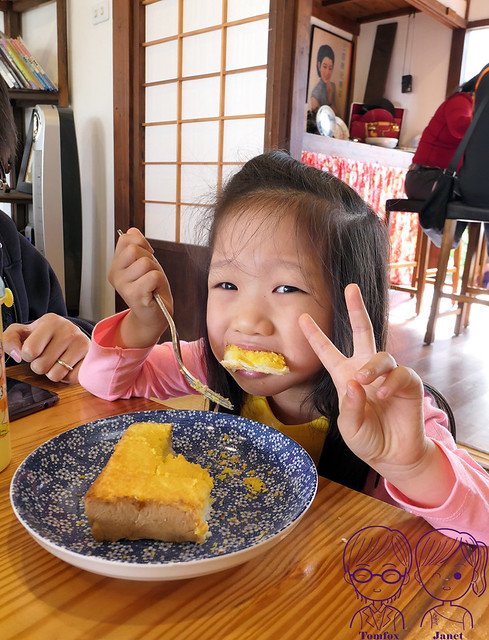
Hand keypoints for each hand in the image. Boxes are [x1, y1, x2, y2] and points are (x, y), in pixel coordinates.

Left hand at [4, 314, 89, 382]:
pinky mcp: (90, 358)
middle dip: (39, 366)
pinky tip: (68, 365)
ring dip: (52, 372)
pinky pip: (71, 379)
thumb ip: (9, 340)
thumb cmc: (43, 336)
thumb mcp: (22, 333)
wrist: (71, 335)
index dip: (27, 356)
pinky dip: (66, 377)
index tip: (34, 349)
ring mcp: (82, 344)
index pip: (29, 351)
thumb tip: (16, 355)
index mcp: (51, 321)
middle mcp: (69, 330)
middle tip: (46, 356)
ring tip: (57, 361)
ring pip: (55, 375)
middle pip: (41, 366)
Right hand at [110, 228, 172, 346]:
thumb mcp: (145, 262)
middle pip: (135, 249)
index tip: (147, 256)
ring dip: (156, 272)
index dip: (142, 243)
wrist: (155, 315)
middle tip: (151, 274)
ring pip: (145, 262)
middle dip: (150, 259)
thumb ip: (137, 245)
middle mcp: (115, 274)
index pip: (126, 238)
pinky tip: (154, 292)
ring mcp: (122, 285)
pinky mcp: (133, 295)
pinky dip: (159, 282)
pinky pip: (153, 276)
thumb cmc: (152, 289)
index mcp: (115, 265)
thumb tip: (132, 230)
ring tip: (153, 284)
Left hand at [299, 284, 444, 491]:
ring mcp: (387, 375)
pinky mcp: (408, 384)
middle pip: (363, 332)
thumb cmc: (367, 439)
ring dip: (373, 367)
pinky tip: (384, 394)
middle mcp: (365, 370)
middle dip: (357, 309)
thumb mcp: (349, 427)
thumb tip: (354, 383)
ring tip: (366, 381)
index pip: (327, 352)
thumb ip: (349, 407)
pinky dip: (391, 382)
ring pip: (381, 356)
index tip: (302, 317)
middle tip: (351, 288)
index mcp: (344, 377)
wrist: (393, 455)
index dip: (315, 336)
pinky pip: (400, 374)